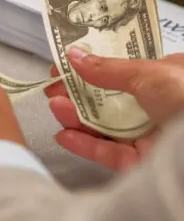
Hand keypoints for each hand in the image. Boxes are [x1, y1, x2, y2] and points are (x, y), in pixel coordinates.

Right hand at [44, 48, 183, 171]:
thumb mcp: (149, 74)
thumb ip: (108, 68)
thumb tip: (73, 55)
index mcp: (168, 79)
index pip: (124, 71)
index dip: (93, 67)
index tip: (65, 64)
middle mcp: (160, 107)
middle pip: (110, 100)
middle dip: (78, 93)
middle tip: (52, 87)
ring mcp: (151, 137)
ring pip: (106, 127)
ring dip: (77, 117)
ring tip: (54, 106)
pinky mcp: (143, 165)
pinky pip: (109, 154)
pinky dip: (85, 145)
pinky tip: (63, 135)